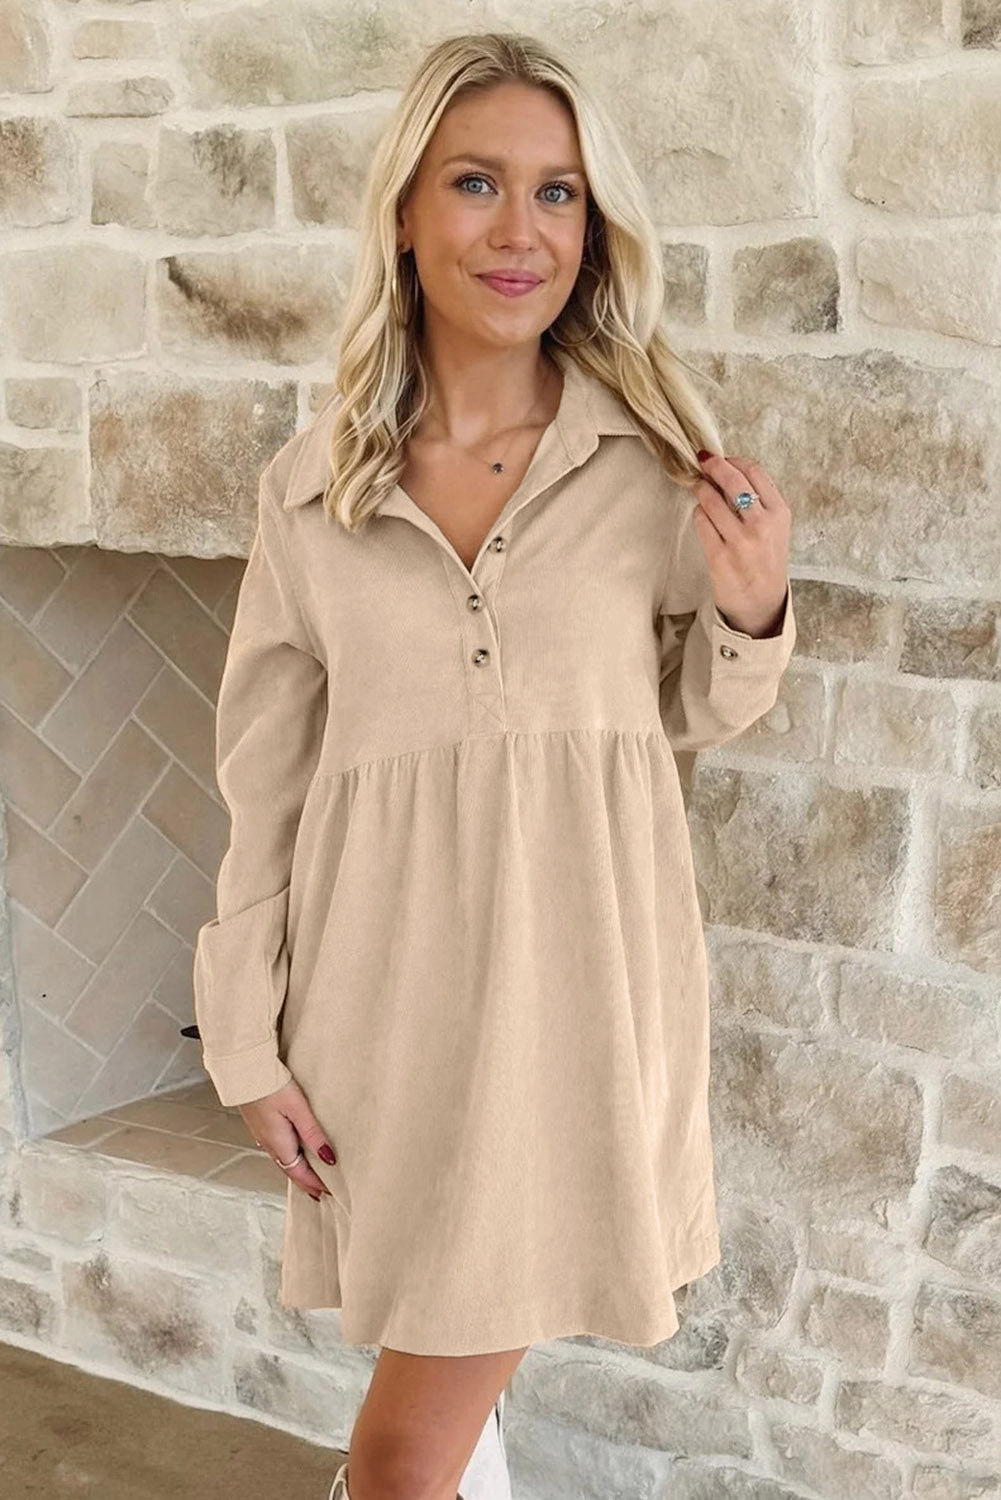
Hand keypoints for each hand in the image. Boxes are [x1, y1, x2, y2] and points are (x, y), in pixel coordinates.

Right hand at [240, 1078, 335, 1201]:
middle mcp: (268, 1142)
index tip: (327, 1192)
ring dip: (296, 1170)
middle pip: (290, 1169)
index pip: (298, 1173)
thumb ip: (313, 1134)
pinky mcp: (259, 1123)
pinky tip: (291, 1150)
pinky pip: (276, 1147)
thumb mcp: (298, 1110)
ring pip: (282, 1159)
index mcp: (278, 1143)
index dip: (313, 1184)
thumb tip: (328, 1158)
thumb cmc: (269, 1087)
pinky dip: (288, 1156)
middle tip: (318, 1191)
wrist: (244, 1071)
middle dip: (304, 1182)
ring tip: (308, 1175)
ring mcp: (262, 1133)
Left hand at [693, 454, 791, 637]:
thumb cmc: (767, 561)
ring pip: (711, 499)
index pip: (754, 472)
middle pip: (732, 480)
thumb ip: (760, 501)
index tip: (723, 459)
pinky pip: (701, 521)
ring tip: (699, 487)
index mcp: (780, 513)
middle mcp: (762, 524)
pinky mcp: (719, 555)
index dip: (734, 461)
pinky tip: (702, 515)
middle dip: (713, 465)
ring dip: (701, 489)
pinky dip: (699, 513)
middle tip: (702, 461)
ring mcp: (740, 540)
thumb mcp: (776, 528)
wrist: (762, 603)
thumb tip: (729, 470)